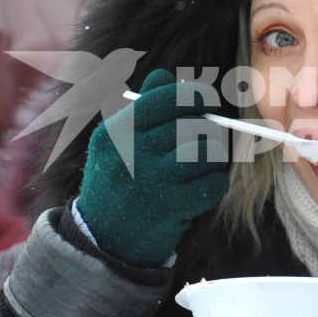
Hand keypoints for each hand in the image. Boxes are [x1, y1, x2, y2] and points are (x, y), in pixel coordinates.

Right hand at [77, 68, 231, 266]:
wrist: (103, 241)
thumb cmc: (117, 182)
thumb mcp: (116, 144)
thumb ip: (142, 107)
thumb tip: (165, 76)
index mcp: (116, 132)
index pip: (166, 98)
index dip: (195, 96)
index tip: (205, 102)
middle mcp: (131, 152)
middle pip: (193, 125)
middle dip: (208, 131)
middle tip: (205, 140)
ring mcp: (151, 180)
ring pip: (207, 152)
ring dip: (213, 159)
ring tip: (201, 167)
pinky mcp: (170, 207)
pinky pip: (212, 184)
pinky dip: (214, 185)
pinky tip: (200, 190)